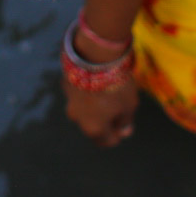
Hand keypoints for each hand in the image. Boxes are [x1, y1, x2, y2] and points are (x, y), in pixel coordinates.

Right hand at [62, 26, 138, 146]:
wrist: (95, 55)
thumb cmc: (117, 85)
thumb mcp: (129, 105)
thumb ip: (125, 121)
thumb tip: (124, 131)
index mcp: (94, 129)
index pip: (108, 141)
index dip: (120, 133)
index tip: (127, 120)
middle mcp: (78, 119)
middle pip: (94, 127)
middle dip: (106, 122)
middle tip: (118, 108)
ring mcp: (69, 102)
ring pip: (84, 111)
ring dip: (94, 107)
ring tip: (107, 93)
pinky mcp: (66, 86)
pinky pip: (79, 95)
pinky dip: (87, 93)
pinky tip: (96, 81)